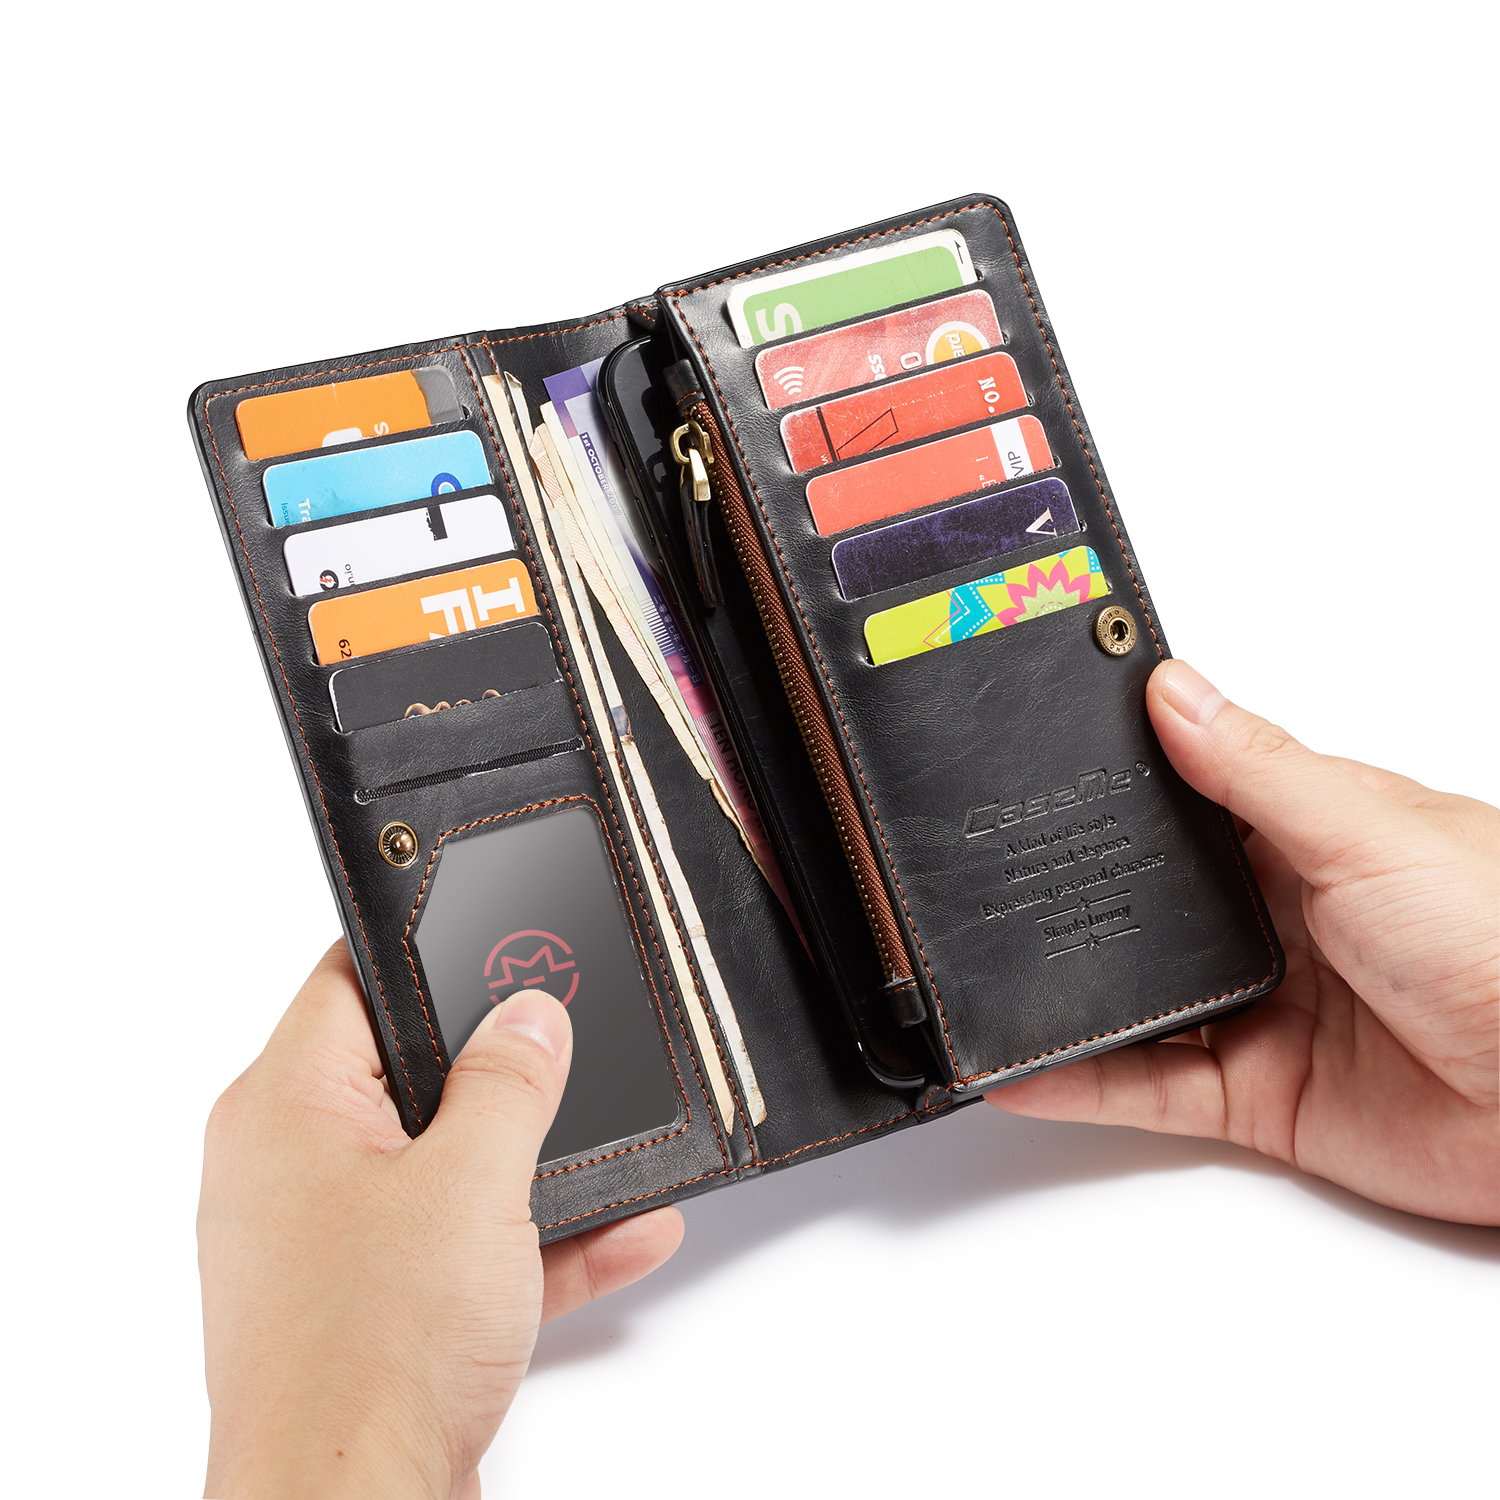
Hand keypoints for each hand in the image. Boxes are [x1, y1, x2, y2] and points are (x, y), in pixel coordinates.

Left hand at [198, 943, 683, 1498]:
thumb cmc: (368, 1357)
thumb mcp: (470, 1184)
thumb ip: (509, 1083)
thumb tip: (527, 1017)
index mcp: (286, 1111)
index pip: (348, 984)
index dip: (423, 952)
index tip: (491, 930)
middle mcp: (294, 1171)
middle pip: (407, 1076)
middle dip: (501, 1062)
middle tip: (567, 1028)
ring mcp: (333, 1245)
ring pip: (445, 1169)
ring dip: (534, 1161)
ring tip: (615, 1133)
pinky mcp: (373, 1310)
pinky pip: (461, 1249)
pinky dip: (533, 1240)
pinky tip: (624, 1233)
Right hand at [989, 659, 1499, 1225]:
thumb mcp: (1366, 832)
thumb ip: (1257, 770)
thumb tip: (1172, 689)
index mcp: (1309, 834)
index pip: (1189, 793)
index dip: (1120, 781)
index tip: (1040, 761)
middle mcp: (1280, 915)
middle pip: (1150, 897)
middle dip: (1080, 887)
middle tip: (992, 869)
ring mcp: (1264, 1004)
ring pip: (1139, 991)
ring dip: (1072, 984)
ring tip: (989, 970)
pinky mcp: (1260, 1093)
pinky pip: (1152, 1086)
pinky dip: (1085, 1081)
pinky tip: (1027, 1065)